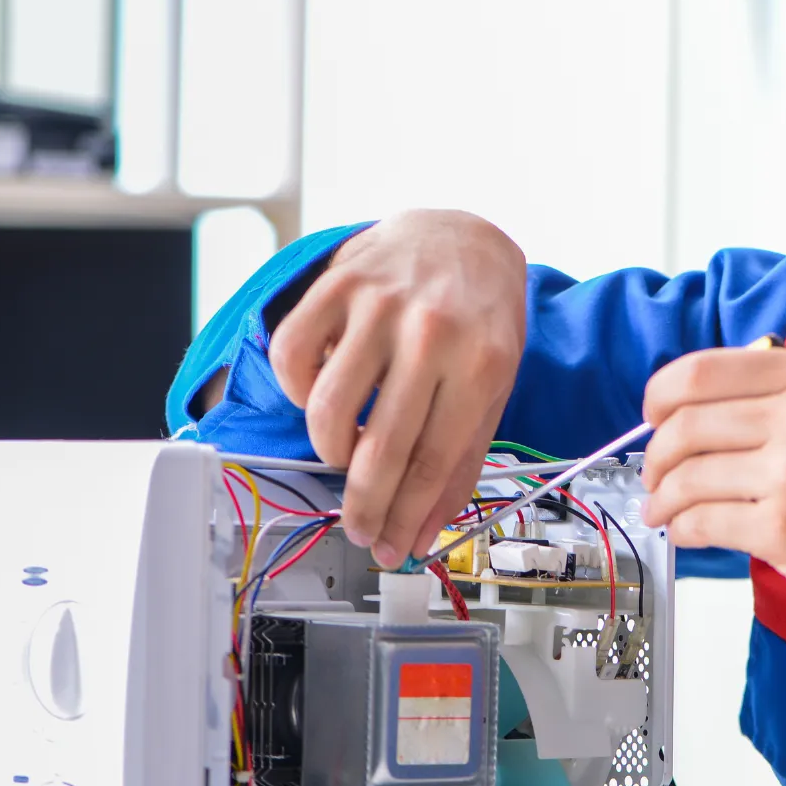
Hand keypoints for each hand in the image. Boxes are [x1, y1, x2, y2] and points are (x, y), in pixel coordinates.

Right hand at [269, 210, 527, 562]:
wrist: (464, 237)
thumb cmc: (480, 319)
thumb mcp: (493, 389)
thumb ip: (461, 461)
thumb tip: (425, 532)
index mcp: (480, 364)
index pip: (433, 462)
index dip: (406, 518)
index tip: (393, 548)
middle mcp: (430, 333)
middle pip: (380, 447)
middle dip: (365, 507)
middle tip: (361, 529)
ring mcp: (379, 305)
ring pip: (326, 409)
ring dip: (330, 451)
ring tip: (346, 454)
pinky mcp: (337, 284)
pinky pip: (292, 356)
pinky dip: (299, 392)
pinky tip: (323, 398)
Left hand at [639, 346, 785, 753]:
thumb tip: (710, 412)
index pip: (703, 369)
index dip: (661, 396)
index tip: (653, 416)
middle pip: (685, 421)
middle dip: (656, 454)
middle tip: (655, 476)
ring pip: (685, 474)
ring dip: (662, 498)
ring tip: (664, 512)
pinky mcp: (785, 529)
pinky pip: (703, 522)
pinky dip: (685, 530)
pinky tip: (690, 535)